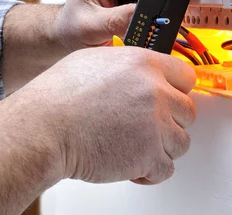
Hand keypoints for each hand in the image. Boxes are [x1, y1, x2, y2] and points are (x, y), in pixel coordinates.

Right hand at [21, 45, 196, 184]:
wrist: (44, 128)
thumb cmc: (58, 97)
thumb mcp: (93, 61)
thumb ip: (125, 65)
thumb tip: (138, 73)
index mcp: (142, 63)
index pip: (185, 76)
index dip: (175, 90)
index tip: (168, 99)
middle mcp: (155, 91)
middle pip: (187, 111)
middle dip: (169, 121)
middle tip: (146, 126)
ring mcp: (155, 125)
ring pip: (180, 142)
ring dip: (160, 147)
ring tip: (133, 146)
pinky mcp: (149, 156)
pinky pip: (166, 168)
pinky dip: (149, 171)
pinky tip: (130, 163)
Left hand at [54, 0, 152, 51]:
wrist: (70, 35)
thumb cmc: (72, 27)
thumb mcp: (93, 27)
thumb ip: (119, 20)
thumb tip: (147, 15)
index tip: (152, 5)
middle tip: (150, 16)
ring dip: (151, 1)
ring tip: (137, 18)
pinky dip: (150, 6)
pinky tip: (138, 16)